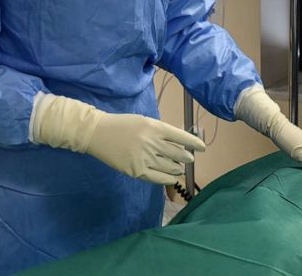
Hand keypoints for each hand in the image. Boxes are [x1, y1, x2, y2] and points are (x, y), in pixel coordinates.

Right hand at [31, 94, 204, 184]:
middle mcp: (152, 143)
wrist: (98, 133)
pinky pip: (159, 178)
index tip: (202, 148)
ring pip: (171, 168)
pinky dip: (169, 179)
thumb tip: (180, 142)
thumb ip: (162, 131)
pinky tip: (172, 178)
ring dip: (178, 168)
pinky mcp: (137, 171)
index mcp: (155, 127)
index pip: (182, 137)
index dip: (194, 143)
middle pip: (179, 154)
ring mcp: (145, 158)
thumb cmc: (123, 125)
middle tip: (188, 159)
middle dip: (186, 158)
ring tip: (178, 168)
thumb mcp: (144, 121)